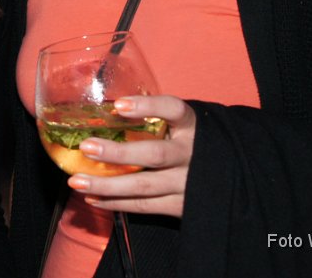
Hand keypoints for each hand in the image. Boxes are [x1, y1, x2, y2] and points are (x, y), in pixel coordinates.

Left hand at [66, 95, 196, 218]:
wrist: (234, 175)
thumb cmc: (193, 142)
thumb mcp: (184, 125)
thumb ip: (157, 118)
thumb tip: (107, 109)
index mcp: (193, 126)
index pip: (173, 110)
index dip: (147, 106)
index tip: (119, 105)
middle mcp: (193, 154)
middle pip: (154, 154)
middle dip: (118, 152)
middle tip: (86, 147)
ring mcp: (189, 183)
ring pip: (144, 186)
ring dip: (107, 185)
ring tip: (76, 181)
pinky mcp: (183, 207)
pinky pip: (145, 206)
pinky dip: (116, 203)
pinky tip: (92, 199)